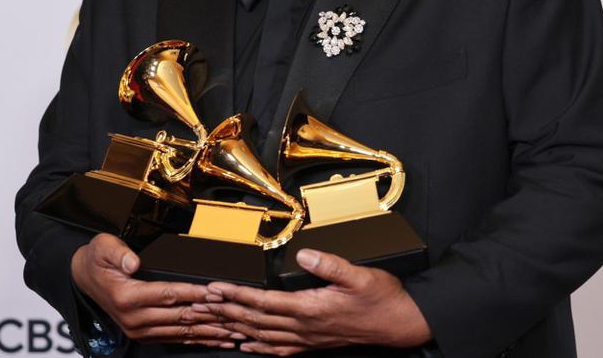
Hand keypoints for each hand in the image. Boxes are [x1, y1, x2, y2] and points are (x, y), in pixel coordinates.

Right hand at [71, 233, 244, 348]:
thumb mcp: (103, 247)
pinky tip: (217, 339)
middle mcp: (134, 318)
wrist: (83, 279)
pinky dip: (198, 339)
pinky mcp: (145, 335)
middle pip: (180, 316)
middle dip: (209, 314)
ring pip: (182, 331)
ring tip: (233, 330)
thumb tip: (133, 261)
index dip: (193, 293)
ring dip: (209, 331)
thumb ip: (118, 252)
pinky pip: (177, 339)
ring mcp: (140, 329)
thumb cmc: (97, 261)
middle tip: (234, 313)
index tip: (215, 292)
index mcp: (127, 296)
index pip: (168, 294)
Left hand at [198, 249, 431, 354]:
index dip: (237, 295)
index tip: (216, 288)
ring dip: (236, 328)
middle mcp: (304, 327)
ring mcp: (308, 338)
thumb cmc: (381, 298)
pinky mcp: (314, 343)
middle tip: (202, 303)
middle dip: (226, 311)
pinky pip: (279, 349)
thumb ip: (329, 265)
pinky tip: (246, 345)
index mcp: (310, 309)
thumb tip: (304, 254)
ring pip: (262, 336)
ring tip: (214, 322)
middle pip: (256, 321)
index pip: (264, 302)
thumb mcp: (358, 275)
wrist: (400, 323)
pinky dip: (258, 347)